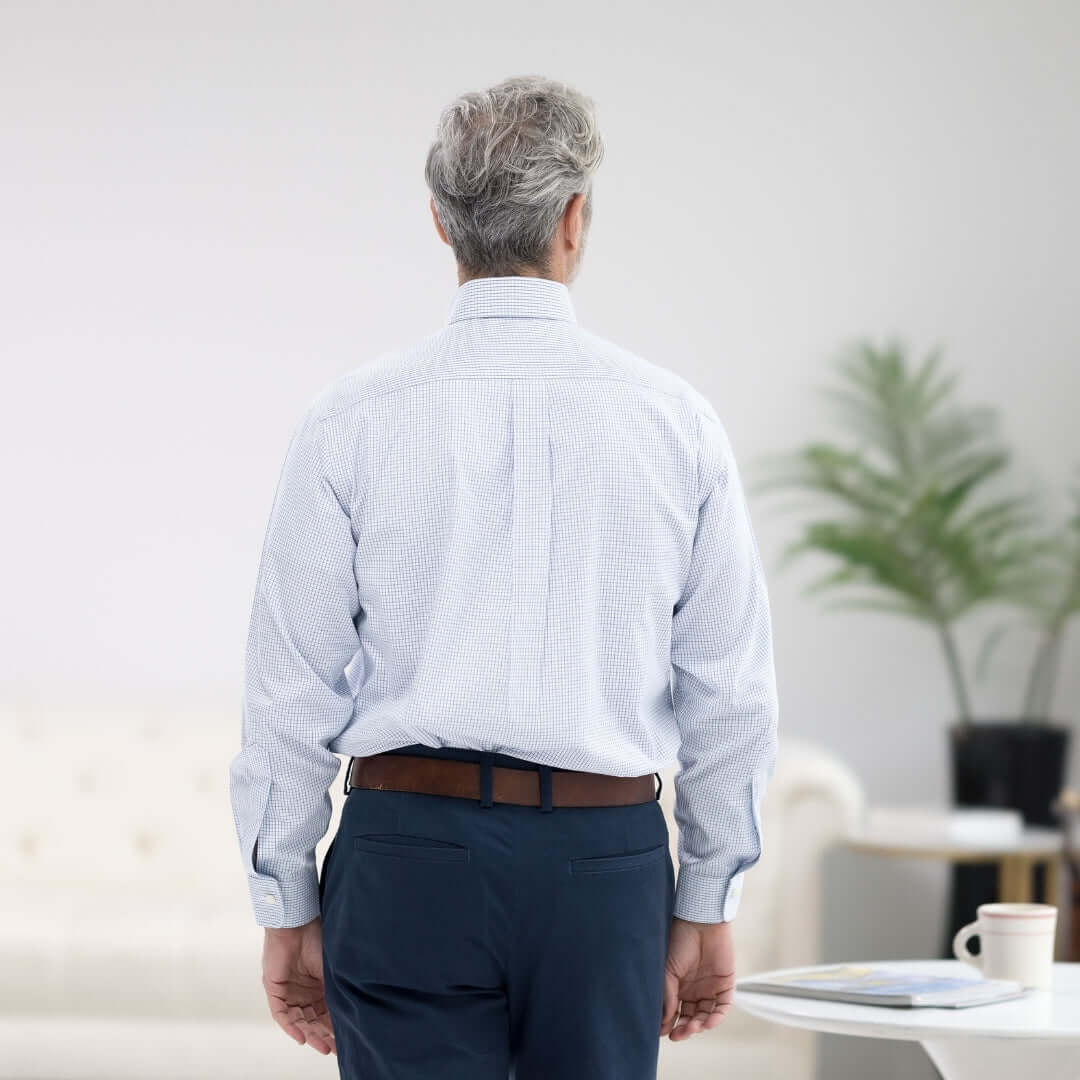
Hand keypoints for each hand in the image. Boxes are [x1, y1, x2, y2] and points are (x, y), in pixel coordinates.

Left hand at [262, 916, 335, 1054]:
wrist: (297, 923)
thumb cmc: (317, 938)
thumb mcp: (331, 969)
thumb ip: (335, 989)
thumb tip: (351, 1008)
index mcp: (317, 984)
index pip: (326, 1011)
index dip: (335, 1026)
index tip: (346, 1039)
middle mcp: (303, 990)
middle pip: (313, 1019)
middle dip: (324, 1035)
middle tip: (335, 1048)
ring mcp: (288, 991)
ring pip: (299, 1020)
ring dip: (310, 1034)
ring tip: (323, 1046)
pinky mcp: (274, 989)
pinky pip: (281, 1014)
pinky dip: (291, 1027)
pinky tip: (302, 1037)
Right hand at [660, 916, 735, 1040]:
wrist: (700, 922)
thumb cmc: (679, 941)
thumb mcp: (667, 970)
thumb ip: (667, 995)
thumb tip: (664, 1022)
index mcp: (677, 986)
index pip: (673, 1012)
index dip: (668, 1023)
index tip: (662, 1031)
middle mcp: (693, 990)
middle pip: (689, 1018)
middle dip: (683, 1029)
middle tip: (677, 1034)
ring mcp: (709, 989)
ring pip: (705, 1016)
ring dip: (698, 1026)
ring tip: (691, 1028)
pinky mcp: (725, 986)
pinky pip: (722, 1008)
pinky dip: (715, 1018)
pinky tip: (707, 1023)